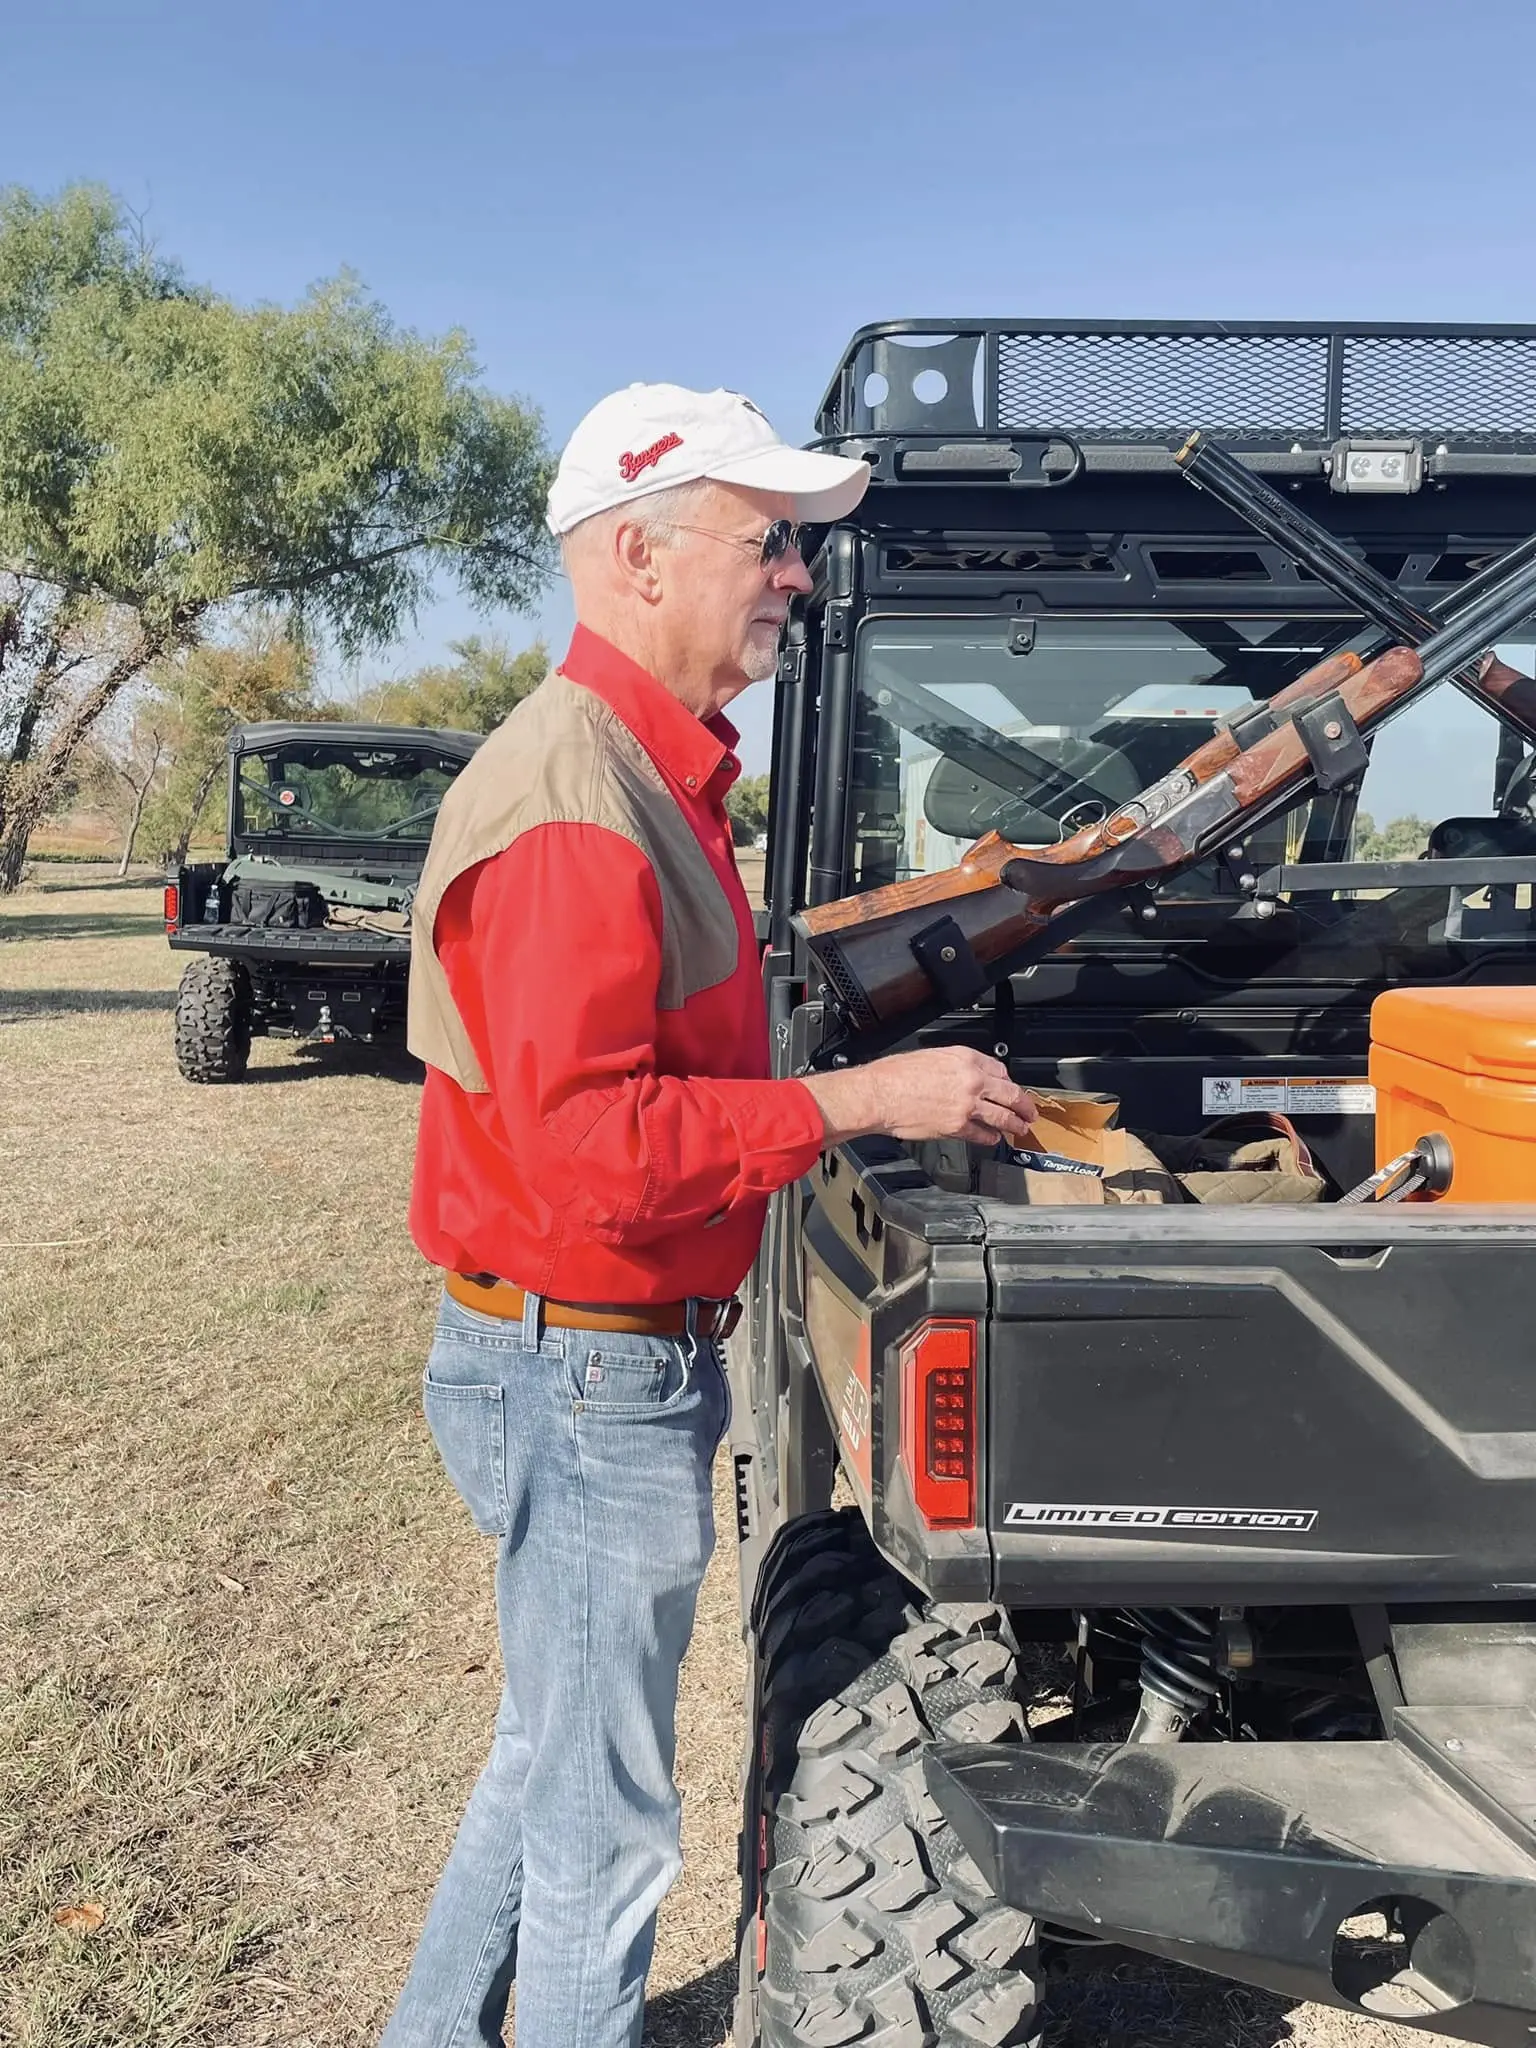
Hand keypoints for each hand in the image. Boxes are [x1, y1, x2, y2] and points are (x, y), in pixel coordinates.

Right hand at [803, 1047, 1036, 1147]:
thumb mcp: (930, 1056)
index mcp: (965, 1058)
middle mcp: (971, 1080)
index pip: (999, 1069)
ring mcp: (967, 1105)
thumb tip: (967, 1075)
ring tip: (1020, 1128)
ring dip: (1014, 1124)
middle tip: (1029, 1111)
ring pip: (1002, 1116)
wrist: (879, 1094)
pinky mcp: (957, 1127)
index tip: (1010, 1088)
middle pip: (1010, 1093)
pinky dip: (990, 1138)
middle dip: (1024, 1105)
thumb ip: (955, 1065)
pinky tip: (993, 1139)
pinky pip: (982, 1134)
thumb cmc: (895, 1075)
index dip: (1008, 1081)